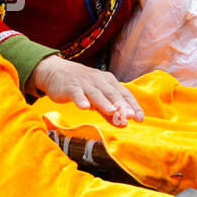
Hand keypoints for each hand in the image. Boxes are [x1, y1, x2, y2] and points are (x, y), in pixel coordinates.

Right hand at [28, 55, 144, 126]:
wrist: (56, 72)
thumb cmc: (81, 86)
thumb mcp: (97, 97)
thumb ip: (109, 111)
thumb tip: (123, 124)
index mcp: (108, 82)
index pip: (124, 93)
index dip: (133, 106)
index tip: (140, 119)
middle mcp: (98, 81)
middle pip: (112, 93)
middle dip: (122, 105)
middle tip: (130, 116)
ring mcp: (84, 83)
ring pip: (96, 93)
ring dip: (104, 102)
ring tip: (112, 111)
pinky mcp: (70, 87)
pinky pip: (76, 93)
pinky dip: (80, 99)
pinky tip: (84, 107)